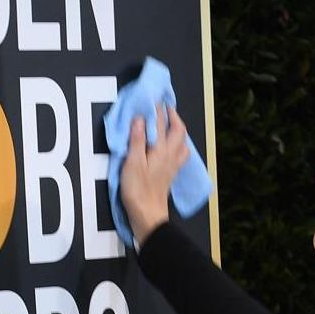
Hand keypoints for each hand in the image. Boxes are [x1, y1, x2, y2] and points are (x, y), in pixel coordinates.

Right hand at [120, 106, 190, 247]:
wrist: (148, 215)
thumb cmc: (138, 190)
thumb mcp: (132, 163)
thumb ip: (137, 140)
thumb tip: (141, 119)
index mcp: (162, 150)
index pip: (162, 124)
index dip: (158, 110)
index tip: (154, 98)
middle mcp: (171, 156)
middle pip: (179, 131)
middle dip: (173, 117)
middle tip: (165, 108)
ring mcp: (173, 166)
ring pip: (182, 143)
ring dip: (178, 131)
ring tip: (170, 125)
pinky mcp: (170, 174)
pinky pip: (179, 154)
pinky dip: (177, 145)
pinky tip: (171, 147)